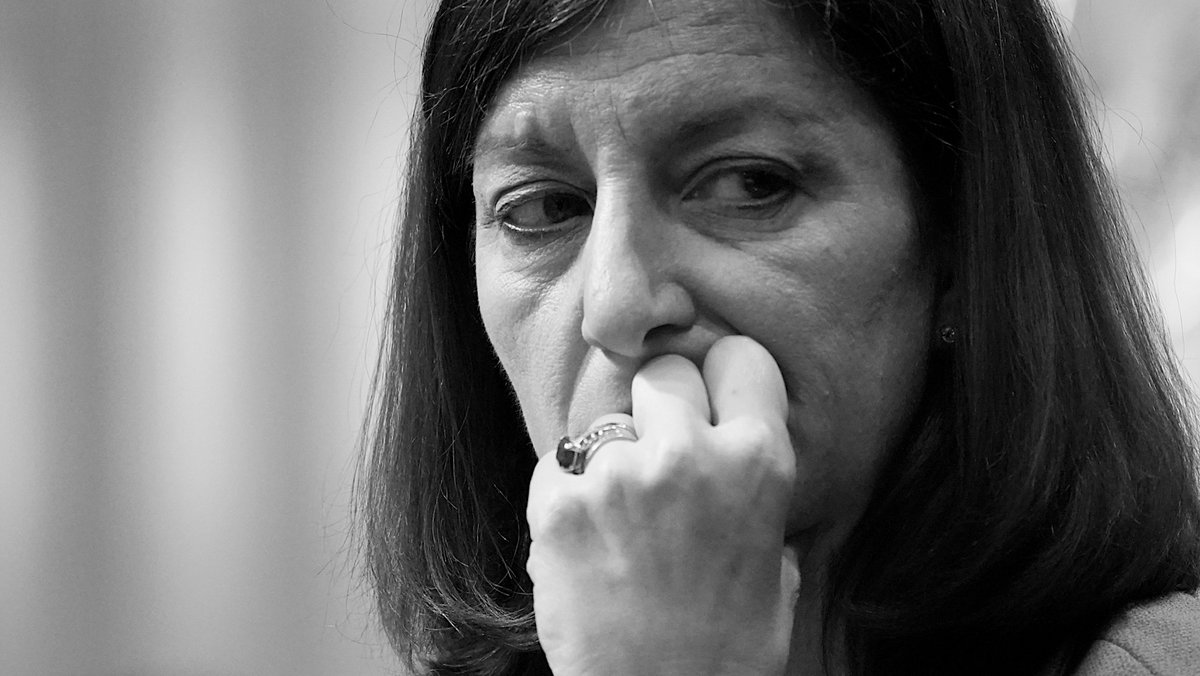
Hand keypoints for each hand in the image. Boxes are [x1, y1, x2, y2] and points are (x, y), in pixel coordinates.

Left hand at [527, 335, 799, 675]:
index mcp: (758, 464)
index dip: (724, 378)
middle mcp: (689, 455)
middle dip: (662, 403)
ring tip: (622, 520)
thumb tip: (746, 460)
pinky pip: (558, 463)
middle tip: (660, 451)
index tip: (712, 396)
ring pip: (607, 421)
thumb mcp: (776, 569)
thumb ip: (759, 499)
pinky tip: (587, 539)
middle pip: (665, 371)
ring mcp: (618, 477)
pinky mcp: (558, 505)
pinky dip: (566, 493)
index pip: (742, 357)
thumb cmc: (725, 649)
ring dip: (612, 458)